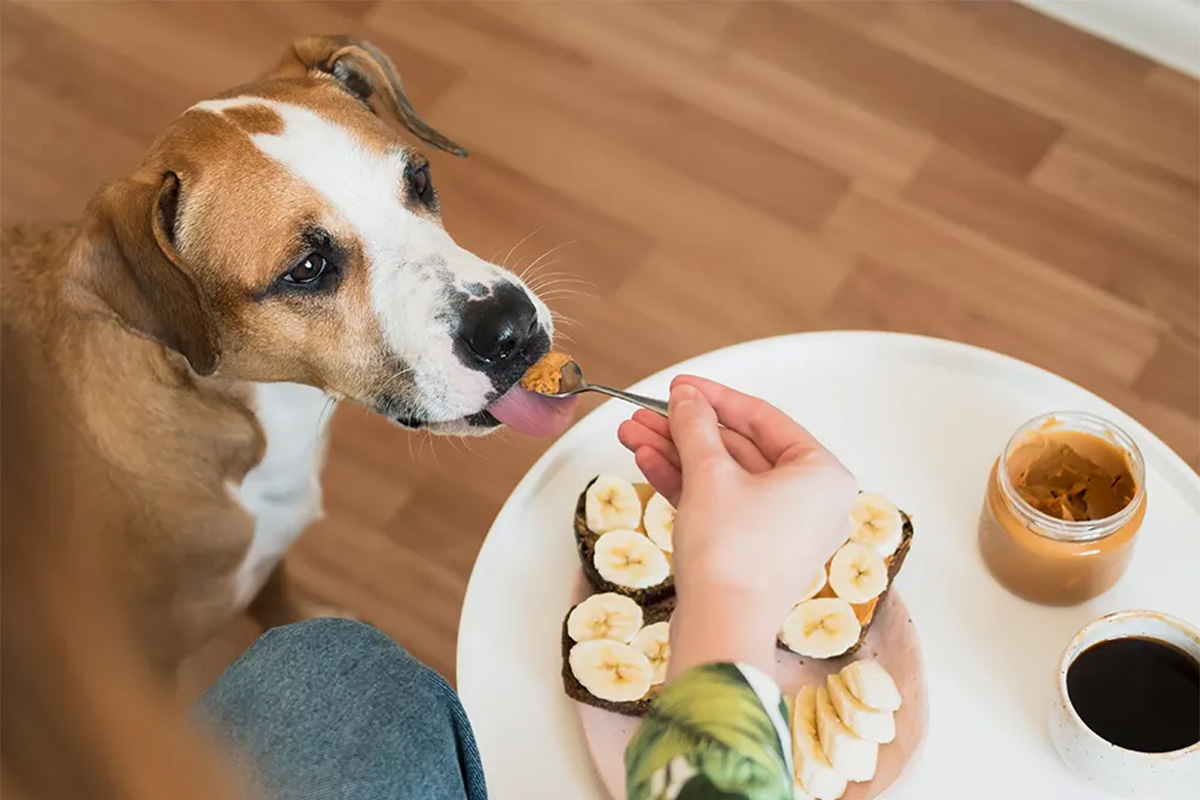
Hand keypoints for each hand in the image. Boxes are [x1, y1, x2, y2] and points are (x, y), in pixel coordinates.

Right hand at [618, 376, 856, 678]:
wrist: (721, 628)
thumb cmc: (732, 553)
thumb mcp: (710, 474)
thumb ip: (696, 427)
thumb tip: (687, 398)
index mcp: (822, 474)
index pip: (764, 419)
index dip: (715, 397)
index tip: (680, 385)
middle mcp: (810, 501)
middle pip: (739, 448)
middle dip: (685, 430)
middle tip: (646, 411)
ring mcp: (781, 529)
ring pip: (724, 477)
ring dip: (676, 454)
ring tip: (631, 434)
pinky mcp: (753, 551)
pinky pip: (720, 504)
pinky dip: (685, 484)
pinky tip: (646, 462)